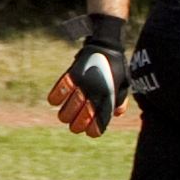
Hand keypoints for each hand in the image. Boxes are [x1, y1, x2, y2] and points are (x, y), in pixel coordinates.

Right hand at [48, 15, 128, 137]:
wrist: (106, 45)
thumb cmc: (116, 66)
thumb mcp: (123, 83)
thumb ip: (119, 99)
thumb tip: (116, 114)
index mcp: (108, 95)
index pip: (99, 119)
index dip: (94, 130)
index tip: (90, 133)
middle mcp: (95, 91)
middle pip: (81, 117)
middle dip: (77, 126)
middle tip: (75, 127)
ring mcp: (83, 83)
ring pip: (67, 108)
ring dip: (65, 115)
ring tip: (65, 117)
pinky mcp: (72, 74)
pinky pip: (60, 90)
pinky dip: (55, 97)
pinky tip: (56, 101)